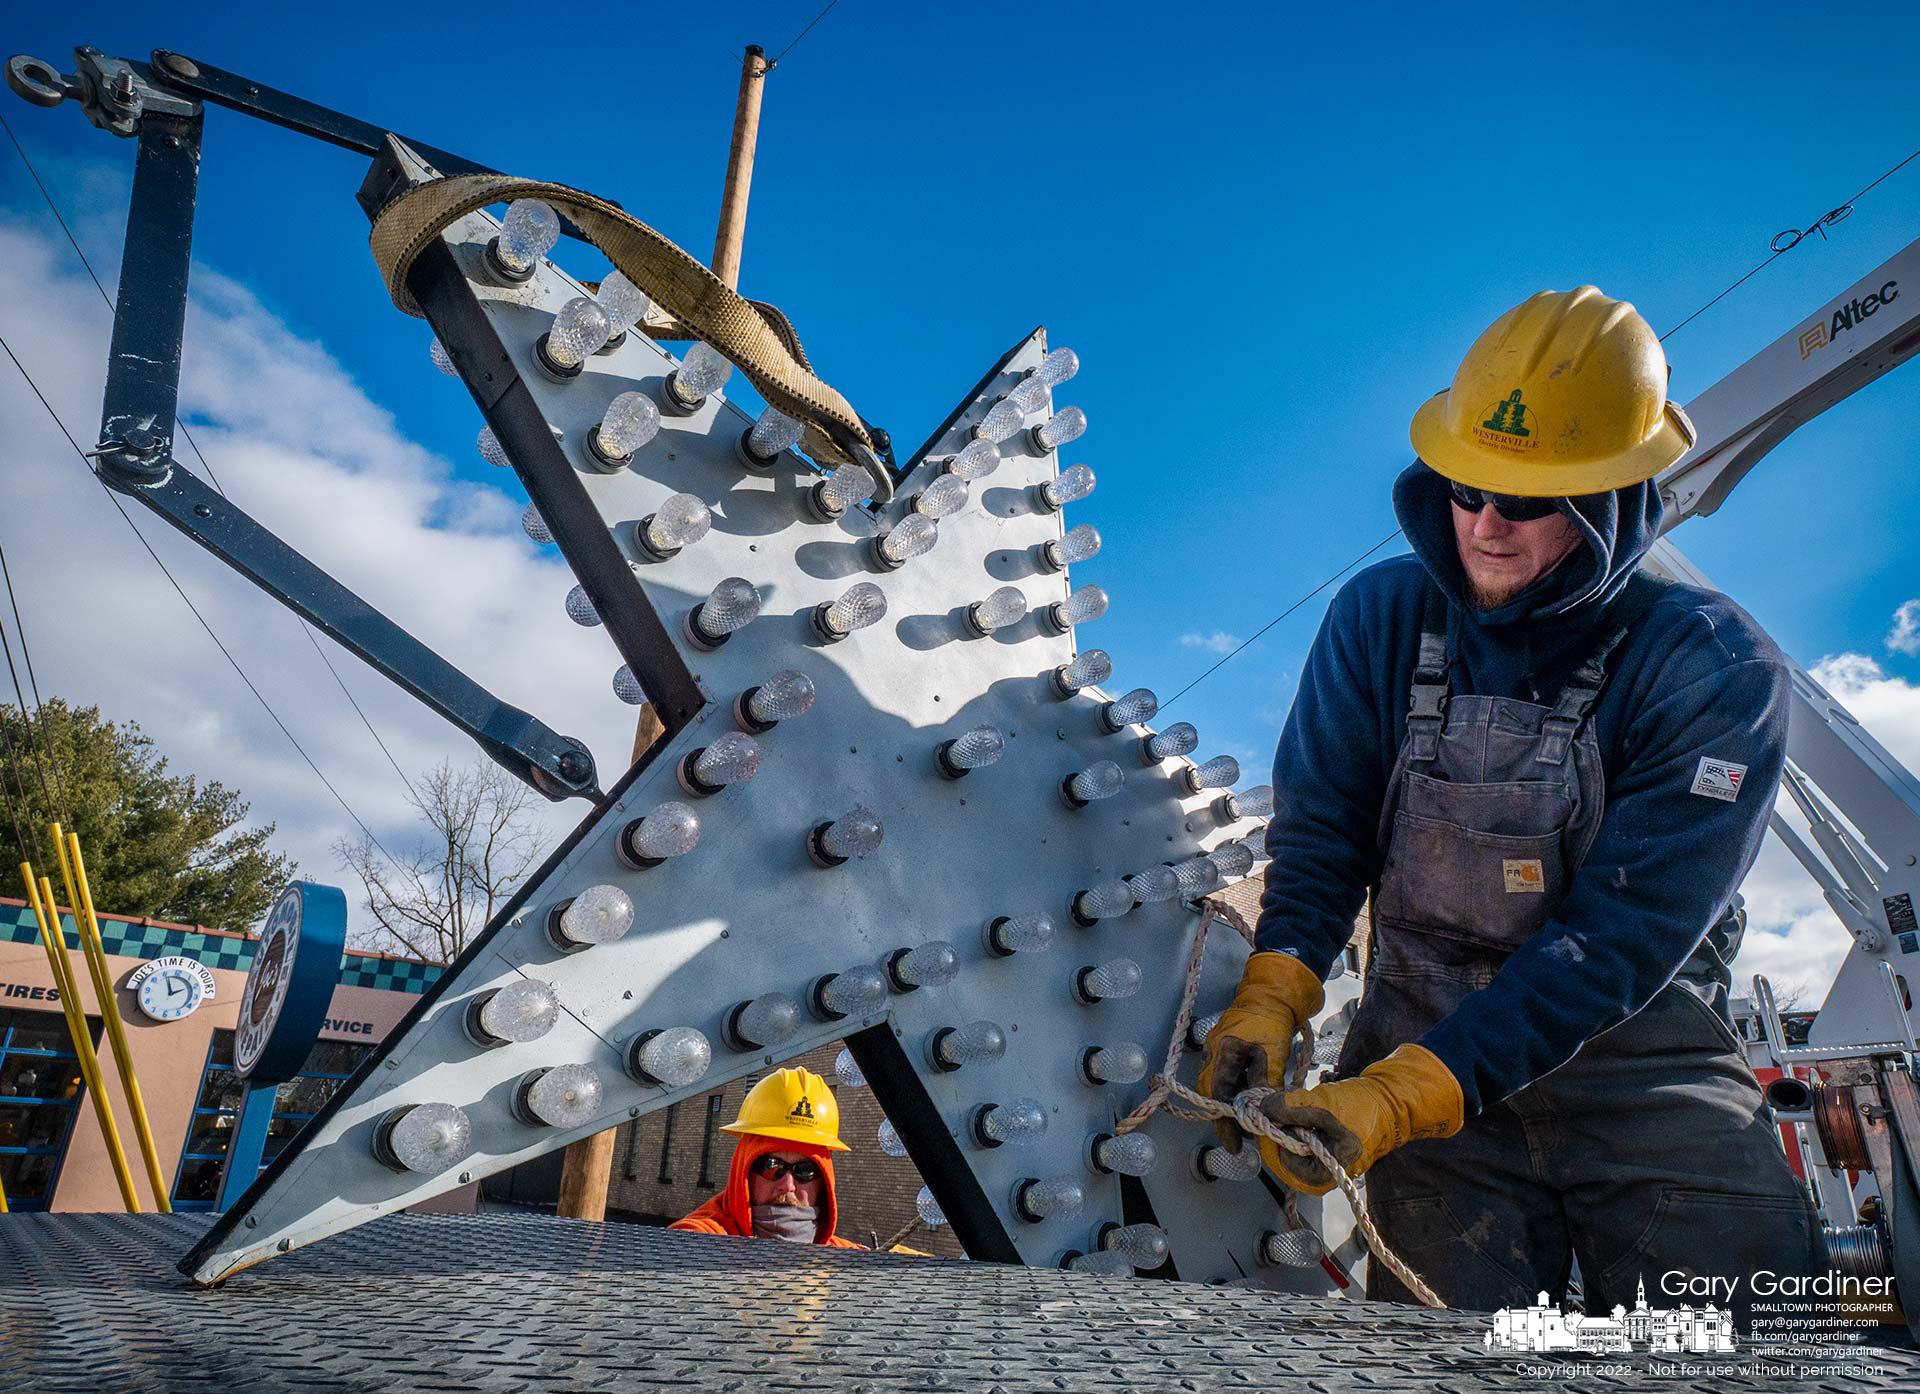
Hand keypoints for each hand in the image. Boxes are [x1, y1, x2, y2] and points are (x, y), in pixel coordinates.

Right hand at [1196, 951, 1325, 1149]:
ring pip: (1221, 1087)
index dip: (1225, 1122)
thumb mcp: (1273, 1054)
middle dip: (1227, 1118)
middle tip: (1243, 1139)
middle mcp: (1215, 1054)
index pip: (1217, 1095)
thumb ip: (1266, 1084)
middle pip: (1214, 1094)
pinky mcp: (1231, 1049)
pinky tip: (1251, 1103)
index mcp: (1221, 1053)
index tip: (1235, 1144)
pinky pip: (1230, 1078)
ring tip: (1250, 1125)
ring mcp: (1221, 1050)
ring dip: (1234, 1107)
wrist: (1274, 991)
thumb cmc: (1272, 1020)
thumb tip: (1266, 1113)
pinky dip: (1239, 1093)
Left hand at [1254, 1043, 1464, 1194]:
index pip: (1280, 1162)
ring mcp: (1320, 1163)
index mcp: (1321, 1177)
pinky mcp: (1322, 1150)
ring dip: (1284, 1124)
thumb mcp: (1323, 1106)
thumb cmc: (1362, 1108)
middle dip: (1276, 1129)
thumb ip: (1292, 1108)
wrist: (1391, 1102)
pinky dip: (1294, 1123)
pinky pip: (1298, 1140)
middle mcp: (1319, 1176)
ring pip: (1287, 1146)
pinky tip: (1300, 1109)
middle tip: (1275, 1105)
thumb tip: (1262, 1107)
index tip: (1267, 1112)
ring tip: (1291, 1106)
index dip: (1270, 1136)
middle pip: (1281, 1156)